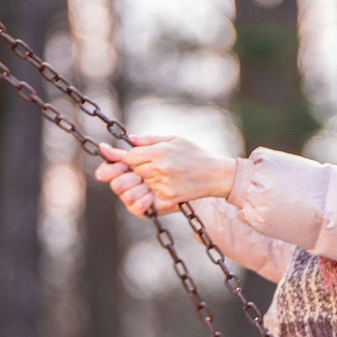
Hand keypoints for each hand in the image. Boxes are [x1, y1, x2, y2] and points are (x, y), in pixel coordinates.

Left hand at [93, 135, 238, 216]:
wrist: (216, 175)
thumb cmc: (195, 154)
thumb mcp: (174, 139)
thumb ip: (149, 139)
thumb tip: (128, 139)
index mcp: (159, 152)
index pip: (130, 157)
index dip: (128, 157)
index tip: (120, 154)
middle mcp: (159, 169)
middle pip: (134, 170)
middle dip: (138, 168)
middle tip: (151, 164)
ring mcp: (163, 184)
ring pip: (143, 182)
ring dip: (149, 178)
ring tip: (167, 172)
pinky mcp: (167, 197)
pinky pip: (152, 192)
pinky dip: (157, 187)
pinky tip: (172, 181)